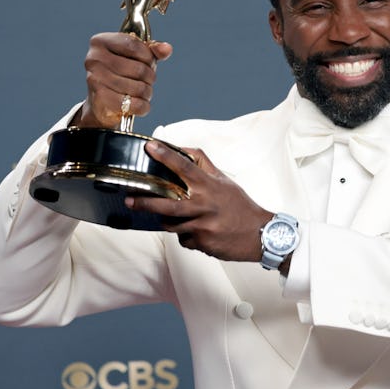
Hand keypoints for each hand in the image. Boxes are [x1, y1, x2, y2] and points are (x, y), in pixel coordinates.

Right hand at [73, 33, 172, 127]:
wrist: (101, 101)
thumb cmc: (120, 73)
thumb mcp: (136, 56)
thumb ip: (152, 50)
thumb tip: (166, 49)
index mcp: (101, 42)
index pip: (134, 45)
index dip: (148, 56)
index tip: (149, 62)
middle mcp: (94, 58)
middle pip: (139, 69)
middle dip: (150, 77)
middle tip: (147, 80)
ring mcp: (95, 79)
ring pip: (138, 88)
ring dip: (147, 92)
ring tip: (143, 91)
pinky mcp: (101, 99)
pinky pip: (134, 104)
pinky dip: (143, 106)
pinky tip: (141, 104)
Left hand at [125, 140, 272, 261]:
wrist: (259, 234)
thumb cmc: (240, 206)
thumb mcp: (224, 181)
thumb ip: (204, 165)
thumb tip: (184, 150)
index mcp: (209, 186)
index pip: (184, 166)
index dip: (165, 155)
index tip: (150, 147)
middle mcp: (204, 205)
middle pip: (167, 204)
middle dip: (145, 201)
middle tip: (130, 198)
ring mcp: (202, 225)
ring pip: (171, 224)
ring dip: (168, 221)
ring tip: (169, 217)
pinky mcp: (203, 242)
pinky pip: (183, 239)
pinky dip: (185, 235)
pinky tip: (198, 232)